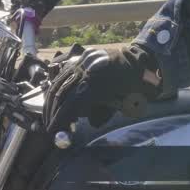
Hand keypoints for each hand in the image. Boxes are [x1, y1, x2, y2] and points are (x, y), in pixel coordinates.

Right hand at [43, 44, 161, 130]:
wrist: (140, 58)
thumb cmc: (135, 84)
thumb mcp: (124, 103)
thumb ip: (104, 114)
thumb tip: (90, 123)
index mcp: (96, 83)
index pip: (71, 104)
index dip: (59, 119)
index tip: (52, 131)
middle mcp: (85, 71)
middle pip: (61, 93)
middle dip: (52, 112)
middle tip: (49, 128)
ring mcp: (82, 63)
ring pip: (59, 83)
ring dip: (51, 101)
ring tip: (49, 116)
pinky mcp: (81, 59)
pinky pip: (63, 74)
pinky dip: (56, 87)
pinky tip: (54, 99)